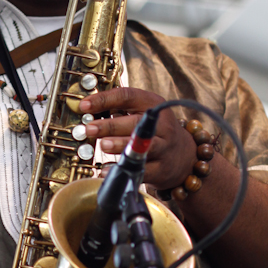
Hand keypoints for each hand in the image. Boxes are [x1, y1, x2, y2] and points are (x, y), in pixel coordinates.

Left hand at [79, 87, 196, 191]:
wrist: (182, 156)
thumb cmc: (153, 130)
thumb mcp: (141, 112)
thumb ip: (118, 109)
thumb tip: (86, 110)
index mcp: (152, 104)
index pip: (127, 96)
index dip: (105, 100)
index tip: (84, 105)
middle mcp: (161, 124)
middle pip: (136, 123)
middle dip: (110, 125)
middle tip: (89, 128)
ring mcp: (164, 147)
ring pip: (143, 146)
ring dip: (121, 145)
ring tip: (103, 145)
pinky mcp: (161, 169)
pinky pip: (141, 170)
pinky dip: (123, 170)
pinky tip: (107, 170)